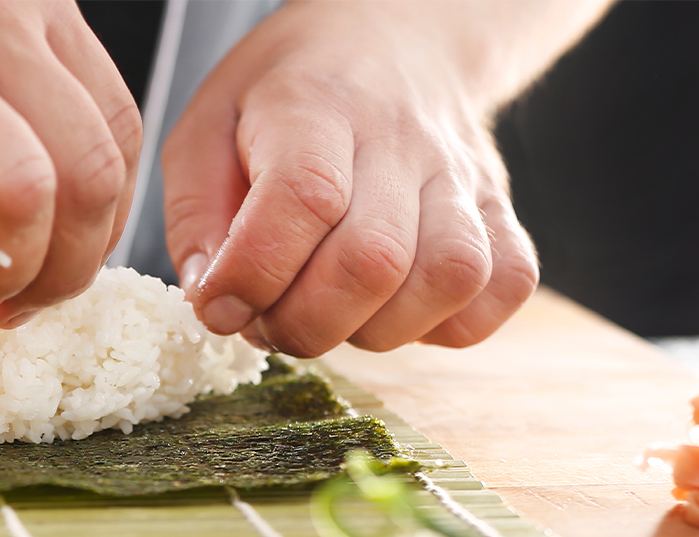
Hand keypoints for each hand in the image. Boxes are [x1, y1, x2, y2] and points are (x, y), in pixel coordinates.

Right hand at [0, 0, 140, 326]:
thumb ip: (6, 102)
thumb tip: (45, 225)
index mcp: (28, 4)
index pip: (114, 134)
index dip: (101, 227)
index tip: (63, 266)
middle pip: (85, 174)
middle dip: (65, 269)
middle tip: (16, 302)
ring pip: (19, 193)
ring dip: (1, 273)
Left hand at [163, 1, 551, 356]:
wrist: (391, 43)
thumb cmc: (286, 100)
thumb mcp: (206, 132)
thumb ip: (197, 219)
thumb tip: (213, 301)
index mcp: (317, 108)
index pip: (305, 197)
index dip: (254, 273)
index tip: (219, 307)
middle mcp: (401, 140)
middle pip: (374, 260)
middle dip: (304, 323)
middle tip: (269, 321)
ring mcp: (462, 177)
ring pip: (448, 279)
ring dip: (375, 330)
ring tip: (332, 313)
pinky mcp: (501, 212)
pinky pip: (501, 289)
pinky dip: (446, 325)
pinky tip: (395, 309)